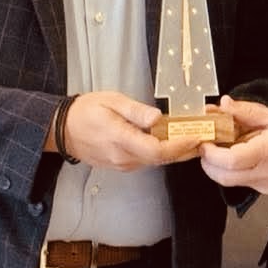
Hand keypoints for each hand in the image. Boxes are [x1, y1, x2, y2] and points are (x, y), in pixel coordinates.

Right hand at [62, 91, 202, 170]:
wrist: (62, 130)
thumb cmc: (85, 112)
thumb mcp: (111, 102)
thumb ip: (136, 111)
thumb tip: (158, 117)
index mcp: (120, 140)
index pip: (157, 150)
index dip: (179, 146)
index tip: (196, 137)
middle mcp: (123, 157)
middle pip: (161, 159)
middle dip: (185, 150)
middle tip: (205, 138)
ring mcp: (122, 164)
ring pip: (155, 161)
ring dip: (175, 152)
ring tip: (193, 137)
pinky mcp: (122, 165)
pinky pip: (146, 160)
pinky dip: (162, 152)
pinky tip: (171, 142)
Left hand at [199, 97, 267, 194]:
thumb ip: (248, 112)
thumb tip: (226, 104)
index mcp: (266, 152)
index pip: (229, 161)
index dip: (211, 154)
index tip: (206, 142)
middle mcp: (264, 173)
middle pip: (223, 177)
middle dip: (208, 164)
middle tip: (207, 148)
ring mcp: (265, 185)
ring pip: (231, 182)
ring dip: (220, 169)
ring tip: (224, 151)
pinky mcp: (267, 191)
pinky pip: (244, 183)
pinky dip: (236, 172)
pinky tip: (243, 159)